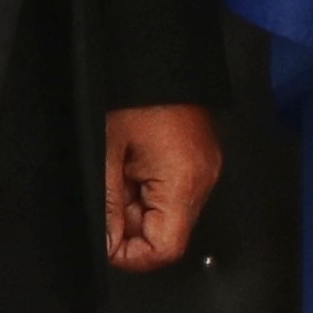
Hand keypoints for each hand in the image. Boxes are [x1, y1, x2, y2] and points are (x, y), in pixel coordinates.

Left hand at [105, 103, 222, 270]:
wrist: (159, 58)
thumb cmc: (135, 97)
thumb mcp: (108, 154)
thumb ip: (107, 206)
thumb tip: (106, 244)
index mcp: (183, 182)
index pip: (165, 249)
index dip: (132, 254)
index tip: (107, 239)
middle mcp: (203, 181)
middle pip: (168, 233)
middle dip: (131, 223)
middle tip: (112, 189)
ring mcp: (205, 170)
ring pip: (169, 214)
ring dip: (138, 205)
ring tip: (122, 170)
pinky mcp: (201, 160)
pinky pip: (175, 193)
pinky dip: (149, 189)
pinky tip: (134, 164)